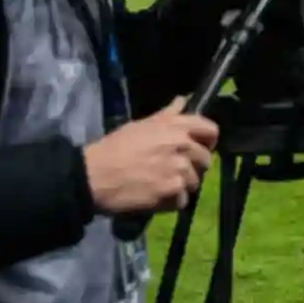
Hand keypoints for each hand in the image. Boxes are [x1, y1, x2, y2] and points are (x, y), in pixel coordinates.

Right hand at [83, 98, 218, 215]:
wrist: (92, 175)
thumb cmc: (114, 148)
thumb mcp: (140, 125)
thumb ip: (167, 115)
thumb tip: (183, 100)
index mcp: (176, 127)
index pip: (211, 130)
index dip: (207, 141)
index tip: (199, 147)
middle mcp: (183, 145)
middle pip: (205, 160)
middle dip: (192, 167)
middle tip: (171, 171)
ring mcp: (180, 168)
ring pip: (194, 182)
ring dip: (180, 186)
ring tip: (159, 185)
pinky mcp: (173, 190)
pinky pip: (183, 200)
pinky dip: (170, 202)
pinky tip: (155, 197)